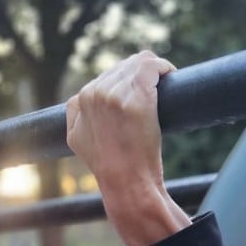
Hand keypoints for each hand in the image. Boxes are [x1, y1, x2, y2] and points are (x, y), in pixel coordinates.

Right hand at [66, 51, 189, 245]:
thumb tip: (79, 100)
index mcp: (80, 101)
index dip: (128, 80)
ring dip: (155, 71)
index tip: (143, 91)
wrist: (125, 183)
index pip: (108, 75)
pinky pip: (153, 67)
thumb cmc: (108, 166)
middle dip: (142, 74)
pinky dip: (165, 68)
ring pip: (140, 63)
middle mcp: (95, 94)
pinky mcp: (137, 98)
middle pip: (125, 66)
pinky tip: (170, 75)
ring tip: (165, 82)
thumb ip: (75, 115)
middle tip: (157, 88)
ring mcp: (115, 95)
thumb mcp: (77, 140)